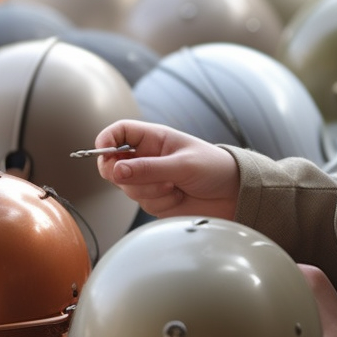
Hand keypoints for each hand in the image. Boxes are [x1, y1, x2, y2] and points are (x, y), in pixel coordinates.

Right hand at [93, 119, 238, 219]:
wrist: (233, 195)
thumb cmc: (214, 168)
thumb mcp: (183, 164)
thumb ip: (149, 168)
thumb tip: (116, 171)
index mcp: (153, 138)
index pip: (119, 132)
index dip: (106, 140)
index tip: (102, 152)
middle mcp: (147, 157)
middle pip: (114, 165)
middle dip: (125, 175)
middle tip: (143, 177)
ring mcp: (149, 179)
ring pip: (127, 188)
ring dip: (149, 191)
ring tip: (174, 186)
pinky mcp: (155, 200)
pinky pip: (143, 204)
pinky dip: (160, 203)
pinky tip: (178, 197)